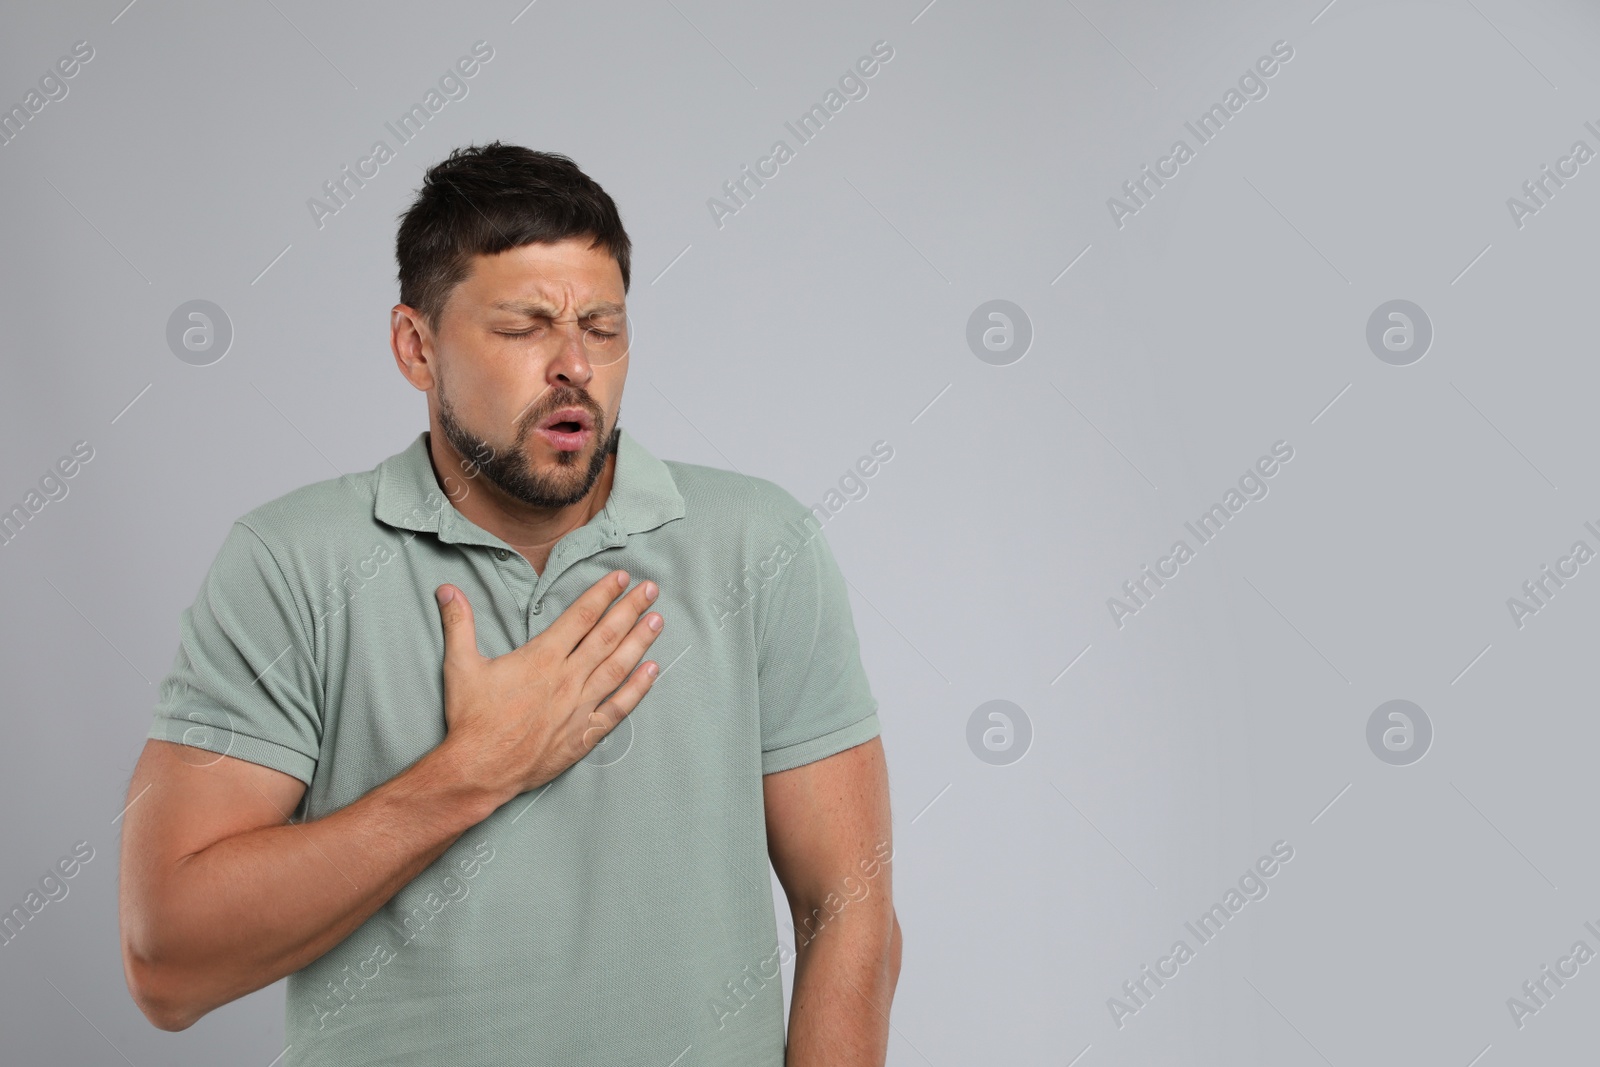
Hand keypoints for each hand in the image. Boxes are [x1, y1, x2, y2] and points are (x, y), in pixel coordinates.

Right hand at [431, 570, 662, 802]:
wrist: (480, 769)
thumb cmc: (471, 719)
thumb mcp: (460, 665)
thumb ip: (458, 623)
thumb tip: (446, 588)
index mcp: (541, 658)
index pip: (581, 617)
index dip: (603, 594)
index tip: (621, 578)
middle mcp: (567, 679)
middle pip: (607, 637)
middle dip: (631, 610)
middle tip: (651, 589)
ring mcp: (579, 707)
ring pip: (618, 668)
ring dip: (640, 642)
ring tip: (658, 620)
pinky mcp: (584, 733)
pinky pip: (618, 708)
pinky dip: (638, 689)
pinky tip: (653, 671)